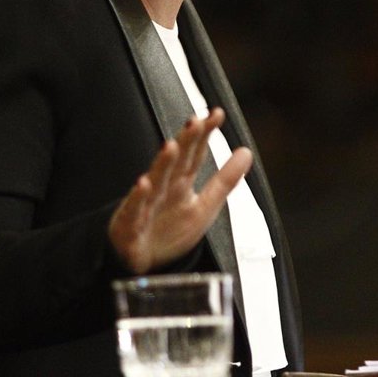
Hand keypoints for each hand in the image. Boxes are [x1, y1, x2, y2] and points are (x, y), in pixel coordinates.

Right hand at [109, 107, 252, 273]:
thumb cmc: (169, 230)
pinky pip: (135, 210)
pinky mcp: (131, 225)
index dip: (204, 134)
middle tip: (195, 122)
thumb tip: (246, 152)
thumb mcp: (205, 205)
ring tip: (170, 145)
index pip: (195, 153)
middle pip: (176, 161)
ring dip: (162, 164)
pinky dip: (138, 198)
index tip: (216, 114)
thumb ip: (225, 179)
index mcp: (181, 182)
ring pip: (155, 181)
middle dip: (184, 142)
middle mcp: (163, 188)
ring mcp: (146, 205)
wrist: (141, 262)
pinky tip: (143, 184)